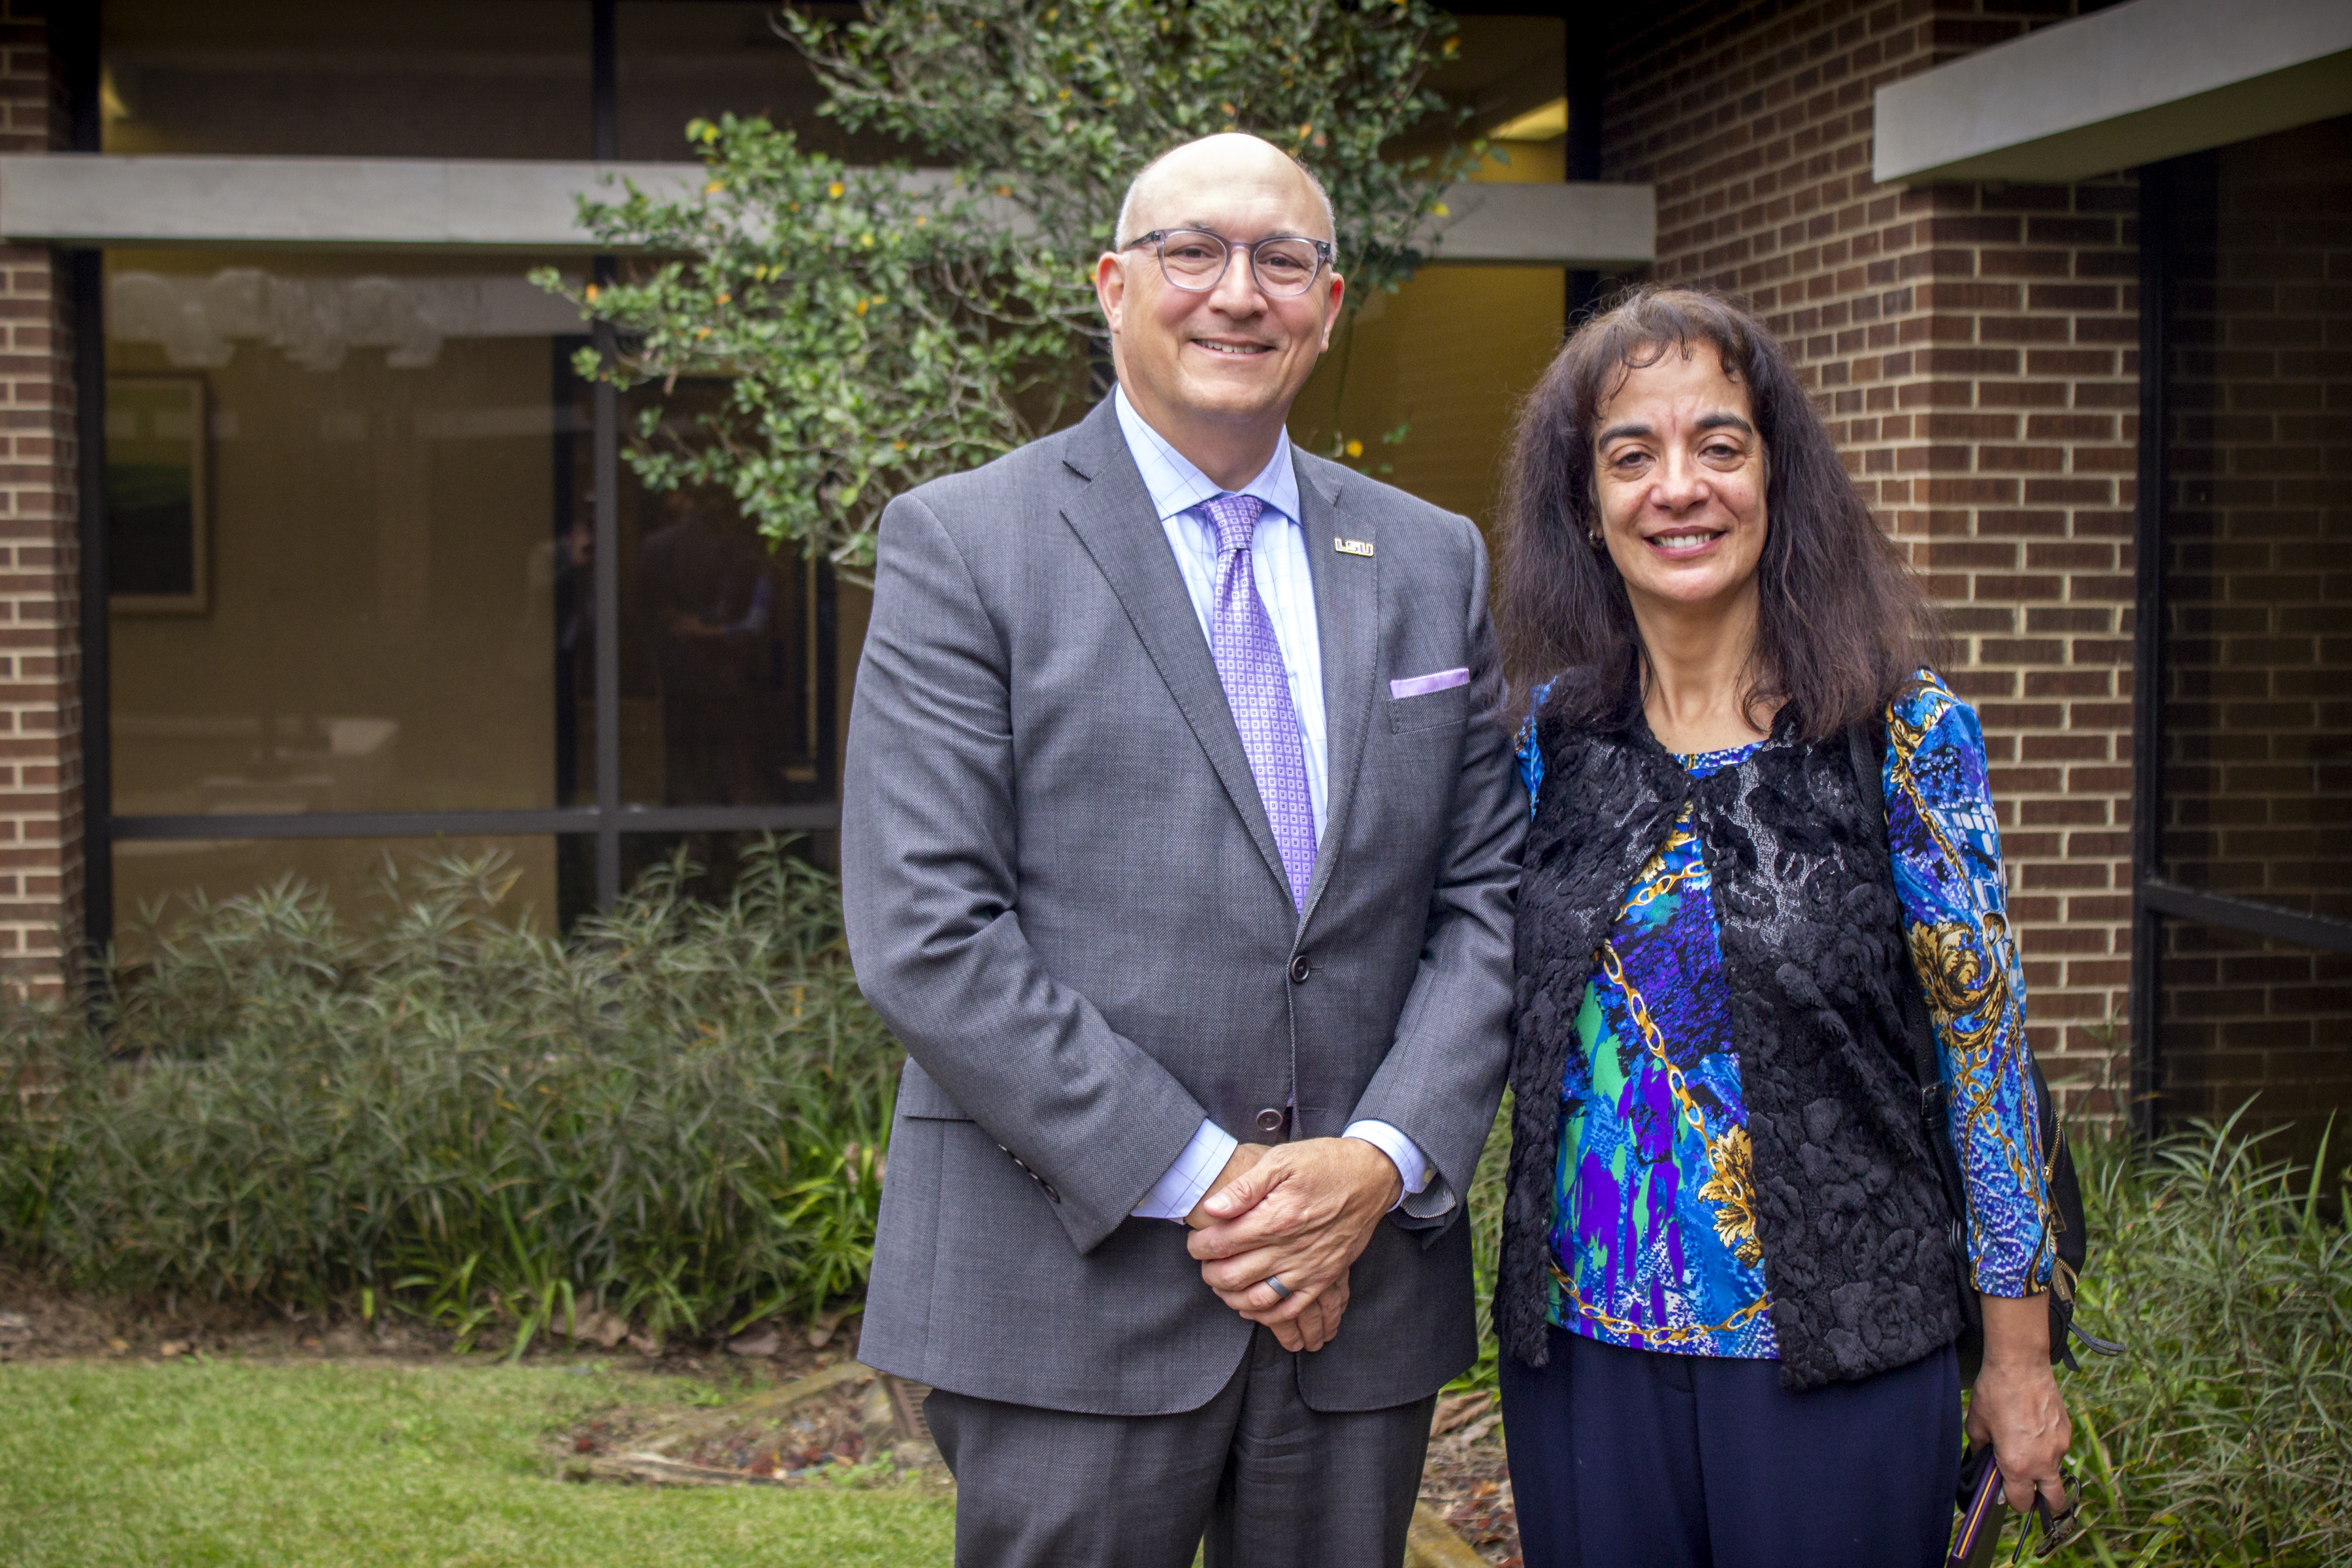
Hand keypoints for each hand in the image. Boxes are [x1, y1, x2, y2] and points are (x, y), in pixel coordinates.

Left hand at [1186, 1137, 1401, 1346]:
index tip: (1194, 1242)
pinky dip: (1266, 1315)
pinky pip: (1291, 1309)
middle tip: (1203, 1263)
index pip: (1224, 1242)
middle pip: (1235, 1275)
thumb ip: (1244, 1187)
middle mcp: (1292, 1248)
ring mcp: (1309, 1267)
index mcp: (1277, 1217)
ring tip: (1220, 1285)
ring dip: (1231, 1297)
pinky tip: (1250, 1306)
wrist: (1371, 1176)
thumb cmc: (1325, 1163)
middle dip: (1209, 1273)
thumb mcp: (1282, 1160)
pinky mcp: (1324, 1278)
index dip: (1200, 1246)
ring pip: (1259, 1299)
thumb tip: (1213, 1208)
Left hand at [1969, 1294, 2071, 1518]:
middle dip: (2041, 1501)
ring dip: (2043, 1471)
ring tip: (2025, 1446)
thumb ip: (1981, 1451)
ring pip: (2056, 1473)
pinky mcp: (2068, 1433)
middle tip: (2026, 1486)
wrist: (2020, 1364)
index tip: (2005, 1491)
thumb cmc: (1994, 1393)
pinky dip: (2049, 1449)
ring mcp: (2059, 1448)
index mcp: (2017, 1465)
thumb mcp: (1976, 1424)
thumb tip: (1984, 1464)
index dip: (2012, 1501)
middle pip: (2054, 1502)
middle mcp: (2043, 1462)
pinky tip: (2034, 1429)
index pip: (2021, 1503)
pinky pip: (2060, 1451)